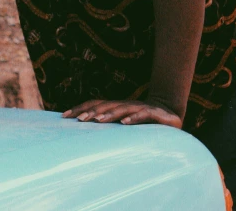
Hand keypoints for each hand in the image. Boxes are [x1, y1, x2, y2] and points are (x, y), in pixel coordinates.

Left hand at [62, 99, 181, 127]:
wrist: (171, 113)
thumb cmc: (144, 122)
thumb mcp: (124, 124)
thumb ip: (109, 126)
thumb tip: (84, 132)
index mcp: (116, 107)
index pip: (95, 105)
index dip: (81, 108)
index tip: (64, 116)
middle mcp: (125, 105)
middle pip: (106, 106)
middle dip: (91, 112)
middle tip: (78, 120)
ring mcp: (140, 108)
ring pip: (122, 109)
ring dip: (109, 114)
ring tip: (97, 121)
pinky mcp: (155, 114)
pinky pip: (143, 115)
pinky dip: (134, 118)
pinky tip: (125, 123)